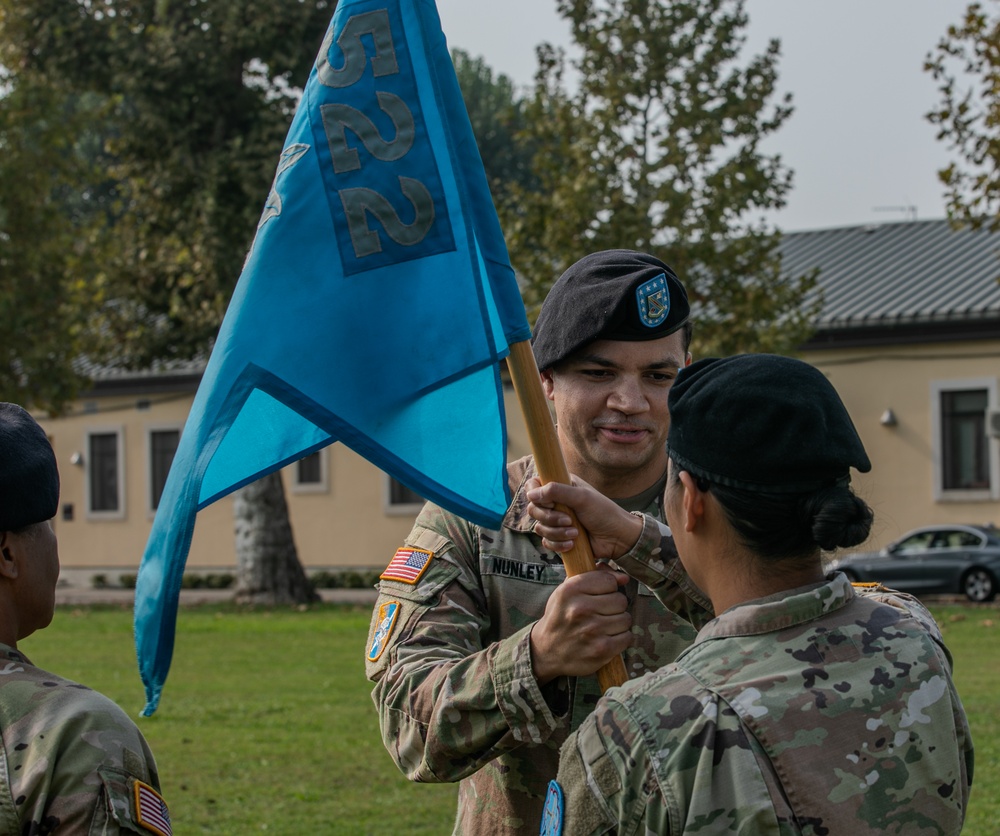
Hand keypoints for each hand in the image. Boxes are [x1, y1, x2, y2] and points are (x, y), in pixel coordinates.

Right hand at [526, 478, 643, 560]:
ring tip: (575, 533)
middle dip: (550, 518)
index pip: (533, 486)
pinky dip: (558, 544)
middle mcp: (556, 502)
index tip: (550, 503)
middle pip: (533, 509)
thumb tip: (531, 494)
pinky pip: (546, 542)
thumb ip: (557, 491)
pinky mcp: (559, 537)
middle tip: (569, 520)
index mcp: (561, 486)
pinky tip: (572, 544)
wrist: (616, 538)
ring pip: (539, 528)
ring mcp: (556, 521)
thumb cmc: (603, 513)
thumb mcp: (582, 497)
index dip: (536, 495)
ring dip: (557, 533)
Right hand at [529, 567, 632, 683]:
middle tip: (602, 613)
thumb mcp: (567, 591)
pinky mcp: (602, 649)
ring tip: (603, 627)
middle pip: (620, 600)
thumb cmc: (561, 618)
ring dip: (618, 623)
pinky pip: (627, 637)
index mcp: (570, 590)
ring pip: (626, 619)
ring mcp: (592, 630)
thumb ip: (594, 576)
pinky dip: (620, 639)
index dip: (608, 588)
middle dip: (614, 607)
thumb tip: (623, 577)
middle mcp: (580, 609)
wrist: (547, 652)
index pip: (609, 581)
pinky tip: (607, 638)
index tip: (600, 595)